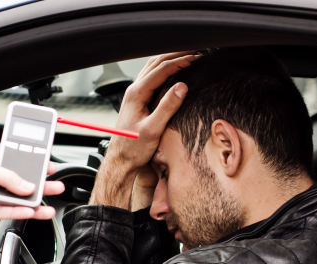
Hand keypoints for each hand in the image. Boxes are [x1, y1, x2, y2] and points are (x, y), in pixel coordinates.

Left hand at [0, 151, 64, 221]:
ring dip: (32, 204)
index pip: (21, 164)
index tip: (51, 169)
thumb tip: (27, 186)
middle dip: (40, 186)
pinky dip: (19, 213)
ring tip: (48, 205)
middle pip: (22, 184)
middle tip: (56, 187)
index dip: (36, 167)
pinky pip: (5, 213)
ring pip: (16, 201)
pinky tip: (31, 212)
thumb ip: (7, 177)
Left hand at [90, 51, 196, 206]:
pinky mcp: (137, 100)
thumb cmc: (134, 149)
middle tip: (194, 50)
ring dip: (169, 59)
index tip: (195, 58)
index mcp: (136, 94)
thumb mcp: (154, 129)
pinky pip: (151, 77)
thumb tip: (181, 87)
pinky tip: (174, 71)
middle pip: (155, 63)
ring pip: (152, 68)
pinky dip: (164, 69)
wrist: (121, 160)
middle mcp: (133, 91)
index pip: (161, 70)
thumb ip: (167, 107)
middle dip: (175, 54)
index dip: (179, 61)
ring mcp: (134, 94)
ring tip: (186, 55)